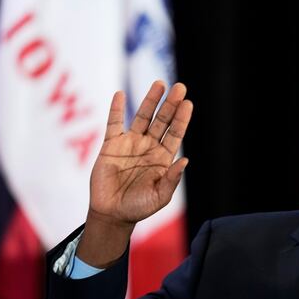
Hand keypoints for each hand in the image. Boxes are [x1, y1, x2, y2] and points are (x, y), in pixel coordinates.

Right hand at [89, 80, 192, 226]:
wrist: (112, 213)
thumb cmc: (138, 207)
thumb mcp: (160, 196)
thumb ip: (172, 179)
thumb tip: (185, 160)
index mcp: (163, 158)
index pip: (175, 133)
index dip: (181, 119)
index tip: (188, 103)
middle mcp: (148, 147)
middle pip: (161, 121)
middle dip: (170, 104)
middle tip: (179, 87)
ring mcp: (130, 144)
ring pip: (142, 118)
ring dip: (150, 101)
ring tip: (159, 84)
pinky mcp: (111, 145)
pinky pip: (114, 123)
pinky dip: (116, 109)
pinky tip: (120, 95)